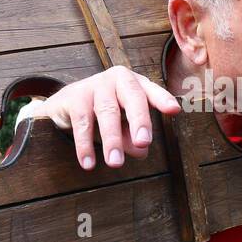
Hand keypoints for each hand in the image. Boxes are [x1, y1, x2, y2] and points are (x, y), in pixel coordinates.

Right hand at [28, 65, 180, 169]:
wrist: (67, 103)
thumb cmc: (105, 113)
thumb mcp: (123, 126)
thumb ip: (133, 138)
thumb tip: (141, 152)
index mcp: (136, 84)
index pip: (152, 91)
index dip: (163, 99)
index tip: (174, 110)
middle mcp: (118, 79)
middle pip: (133, 98)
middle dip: (139, 121)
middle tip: (143, 144)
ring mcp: (96, 84)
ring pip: (107, 111)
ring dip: (112, 139)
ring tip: (115, 163)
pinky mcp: (75, 96)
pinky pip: (82, 121)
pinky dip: (85, 144)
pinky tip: (88, 163)